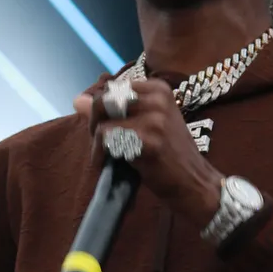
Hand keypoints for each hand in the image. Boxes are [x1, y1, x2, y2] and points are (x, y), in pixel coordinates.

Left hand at [73, 79, 222, 229]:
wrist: (196, 183)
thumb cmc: (169, 155)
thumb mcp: (146, 124)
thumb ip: (115, 110)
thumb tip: (77, 99)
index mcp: (158, 88)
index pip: (111, 89)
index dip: (104, 111)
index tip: (112, 129)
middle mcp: (158, 98)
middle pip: (103, 101)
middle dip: (95, 123)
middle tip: (104, 144)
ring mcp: (155, 118)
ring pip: (102, 121)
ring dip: (97, 142)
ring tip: (108, 156)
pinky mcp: (149, 140)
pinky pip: (107, 139)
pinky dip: (102, 154)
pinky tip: (112, 164)